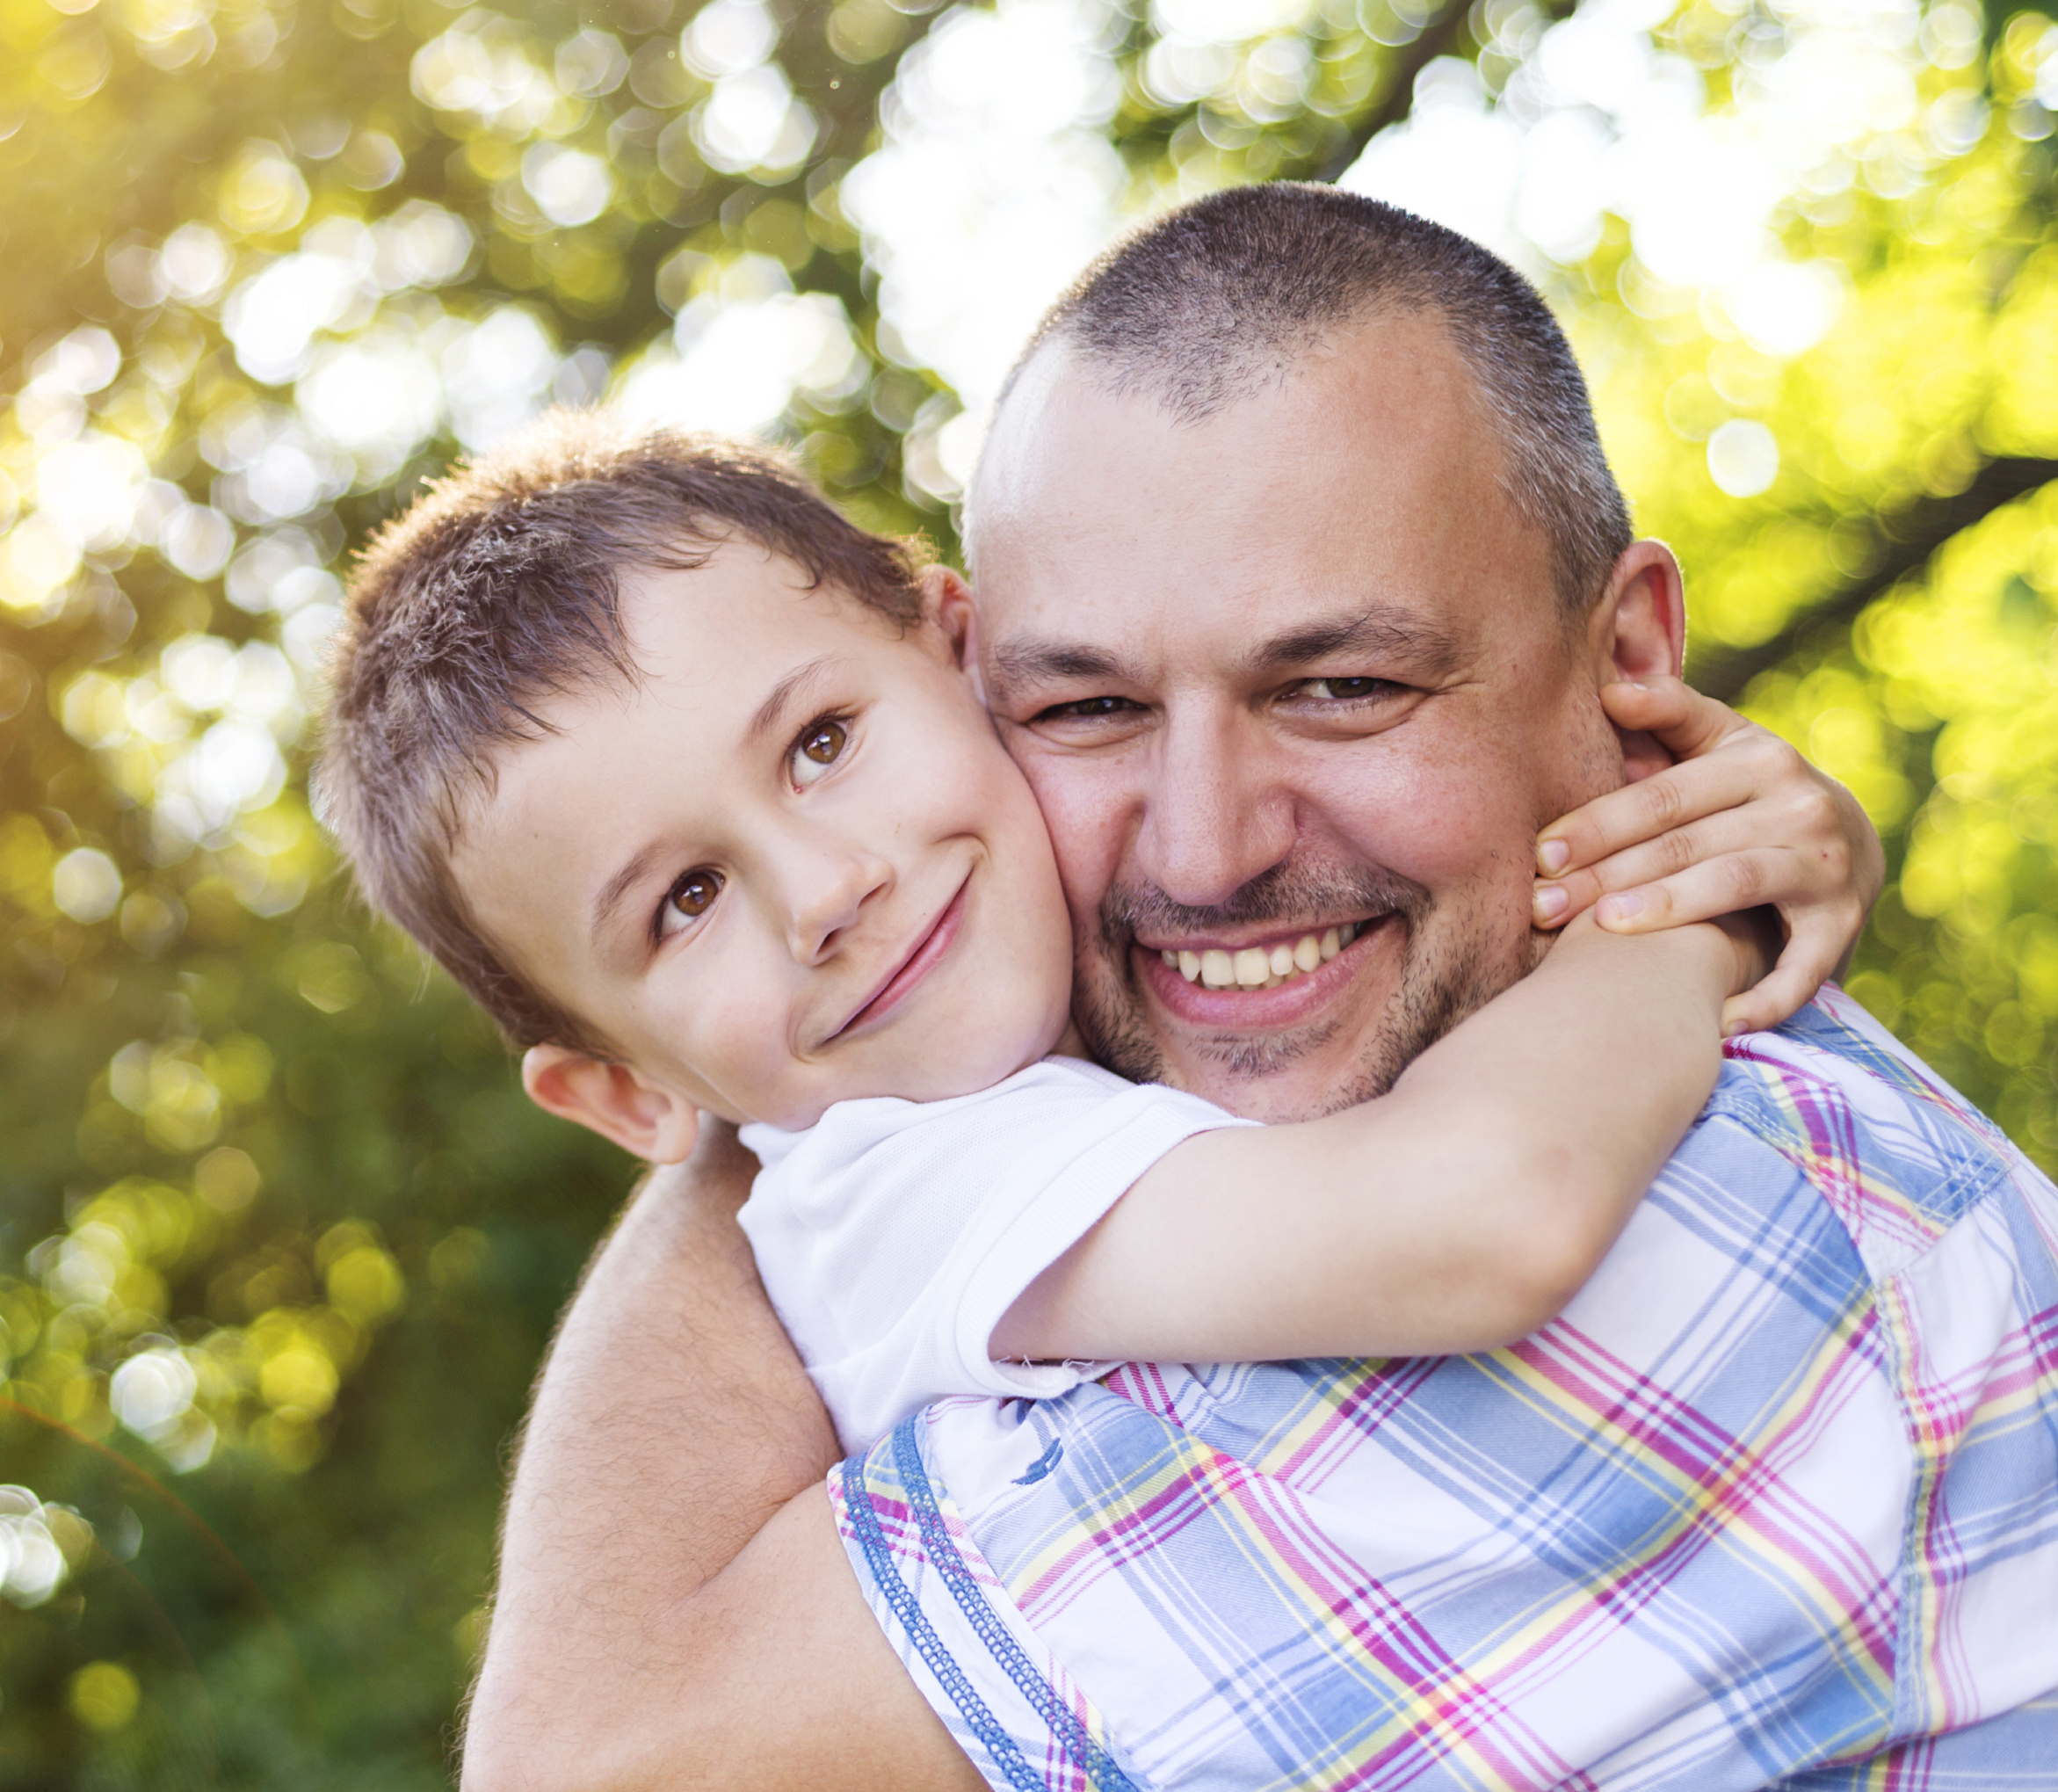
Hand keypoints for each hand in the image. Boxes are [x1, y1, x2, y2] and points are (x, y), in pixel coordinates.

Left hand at [1532, 677, 1884, 1035]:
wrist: (1850, 843)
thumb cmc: (1753, 792)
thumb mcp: (1723, 744)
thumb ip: (1671, 714)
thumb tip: (1611, 687)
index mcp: (1759, 758)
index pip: (1662, 796)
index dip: (1598, 823)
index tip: (1541, 854)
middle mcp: (1798, 805)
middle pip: (1686, 842)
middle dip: (1607, 875)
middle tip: (1542, 907)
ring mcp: (1827, 864)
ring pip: (1734, 883)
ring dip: (1669, 908)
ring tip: (1607, 928)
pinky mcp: (1845, 923)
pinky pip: (1803, 967)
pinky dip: (1763, 997)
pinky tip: (1713, 1021)